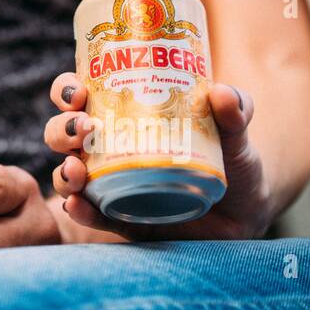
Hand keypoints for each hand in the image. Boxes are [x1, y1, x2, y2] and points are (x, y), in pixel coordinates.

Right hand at [45, 71, 274, 239]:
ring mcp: (111, 184)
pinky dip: (79, 210)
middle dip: (62, 129)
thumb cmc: (231, 159)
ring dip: (63, 170)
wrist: (246, 210)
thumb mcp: (234, 131)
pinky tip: (77, 205)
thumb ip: (236, 110)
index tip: (79, 92)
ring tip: (76, 169)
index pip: (79, 97)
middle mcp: (107, 148)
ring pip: (69, 173)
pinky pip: (92, 215)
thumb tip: (222, 93)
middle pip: (64, 133)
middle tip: (84, 128)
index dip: (67, 91)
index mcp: (122, 115)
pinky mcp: (122, 219)